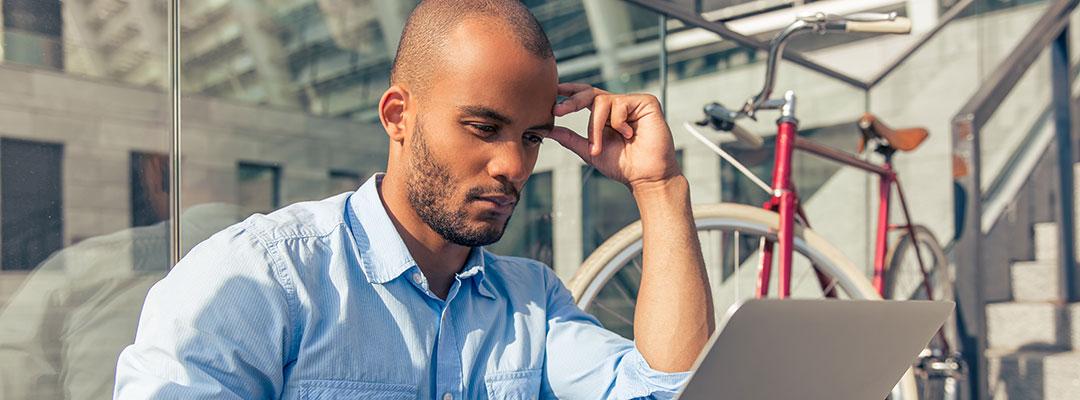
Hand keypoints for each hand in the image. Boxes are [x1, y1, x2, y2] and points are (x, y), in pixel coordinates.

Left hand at [548, 83, 681, 190]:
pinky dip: (618, 123)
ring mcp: (632, 103)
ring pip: (601, 101)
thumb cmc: (623, 166)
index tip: (553, 91)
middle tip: (557, 111)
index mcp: (605, 114)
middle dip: (572, 102)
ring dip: (595, 128)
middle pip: (590, 93)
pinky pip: (620, 104)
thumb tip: (548, 130)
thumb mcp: (589, 152)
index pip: (585, 96)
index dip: (569, 91)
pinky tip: (630, 135)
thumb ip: (570, 139)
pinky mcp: (646, 102)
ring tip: (600, 148)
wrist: (646, 176)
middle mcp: (618, 105)